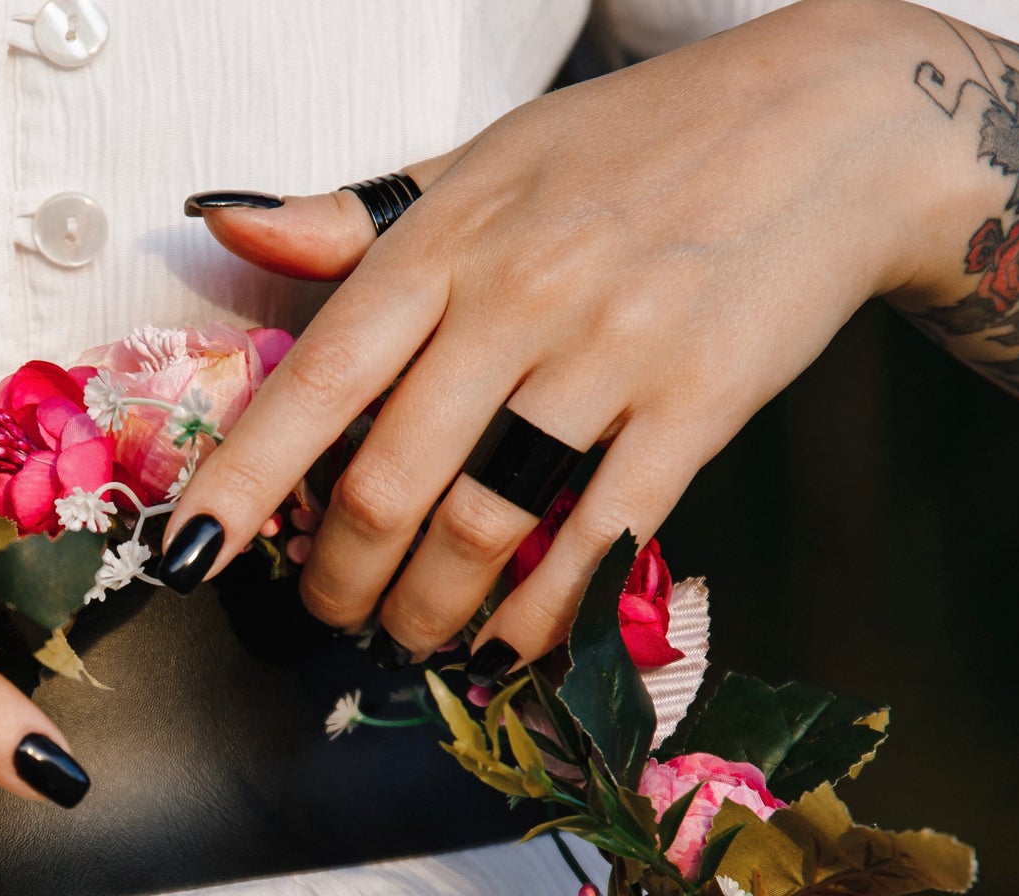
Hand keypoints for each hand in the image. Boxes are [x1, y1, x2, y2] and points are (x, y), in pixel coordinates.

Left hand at [162, 0, 984, 661]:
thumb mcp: (482, 157)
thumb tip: (225, 227)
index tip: (184, 559)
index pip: (317, 379)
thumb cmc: (634, 147)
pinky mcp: (697, 408)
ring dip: (427, 612)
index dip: (240, 483)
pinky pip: (596, 544)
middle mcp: (518, 296)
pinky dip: (538, 616)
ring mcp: (610, 355)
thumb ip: (352, 220)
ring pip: (481, 525)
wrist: (834, 123)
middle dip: (338, 578)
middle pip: (388, 481)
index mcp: (446, 239)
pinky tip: (505, 648)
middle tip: (328, 616)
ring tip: (409, 641)